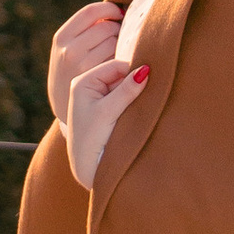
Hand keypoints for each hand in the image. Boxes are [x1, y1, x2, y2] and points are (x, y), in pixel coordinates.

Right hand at [47, 0, 121, 131]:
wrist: (66, 106)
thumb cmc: (72, 71)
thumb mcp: (68, 48)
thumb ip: (85, 30)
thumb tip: (117, 9)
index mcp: (61, 38)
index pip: (91, 12)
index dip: (109, 9)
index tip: (119, 13)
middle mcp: (70, 51)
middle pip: (107, 27)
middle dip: (117, 28)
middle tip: (118, 37)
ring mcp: (84, 66)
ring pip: (115, 42)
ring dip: (121, 43)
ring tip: (117, 52)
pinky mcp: (98, 81)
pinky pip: (121, 60)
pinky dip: (124, 59)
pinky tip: (121, 64)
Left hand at [65, 58, 147, 188]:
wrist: (86, 167)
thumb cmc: (92, 139)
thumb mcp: (108, 112)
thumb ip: (126, 90)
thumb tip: (146, 69)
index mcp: (82, 81)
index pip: (116, 66)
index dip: (134, 72)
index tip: (151, 81)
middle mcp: (87, 86)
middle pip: (119, 75)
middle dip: (133, 84)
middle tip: (146, 96)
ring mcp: (95, 97)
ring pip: (122, 87)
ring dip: (133, 94)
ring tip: (138, 108)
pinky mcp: (103, 109)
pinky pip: (121, 98)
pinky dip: (130, 103)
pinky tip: (134, 113)